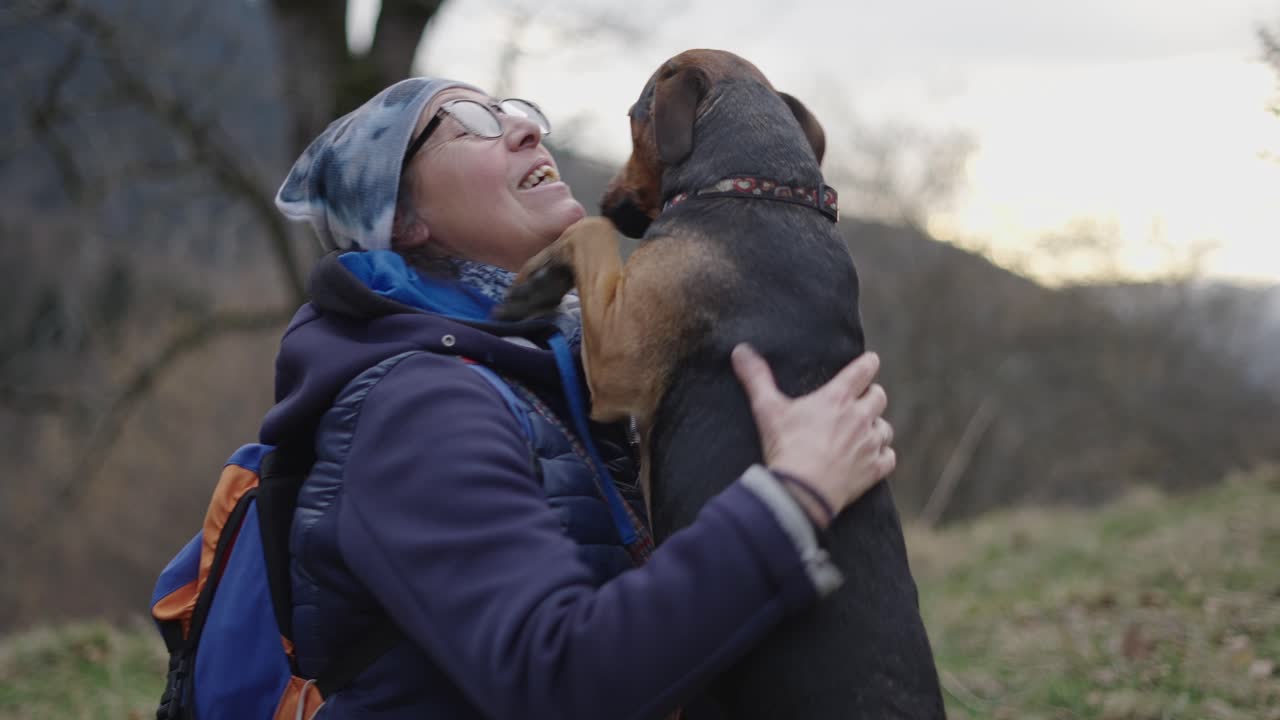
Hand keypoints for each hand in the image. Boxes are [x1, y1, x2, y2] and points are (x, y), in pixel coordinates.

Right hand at [731, 344, 894, 526]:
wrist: (802, 491)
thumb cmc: (786, 447)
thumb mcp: (767, 409)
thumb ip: (756, 378)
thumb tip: (740, 350)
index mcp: (837, 398)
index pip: (863, 371)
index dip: (869, 363)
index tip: (870, 361)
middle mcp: (860, 417)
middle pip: (879, 397)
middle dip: (871, 396)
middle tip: (860, 401)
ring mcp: (869, 444)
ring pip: (885, 428)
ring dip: (876, 427)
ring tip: (864, 432)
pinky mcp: (874, 470)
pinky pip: (889, 457)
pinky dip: (882, 456)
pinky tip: (872, 458)